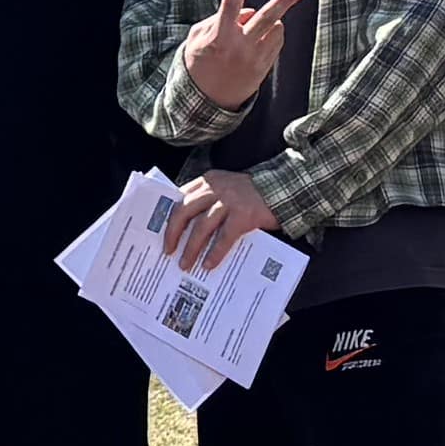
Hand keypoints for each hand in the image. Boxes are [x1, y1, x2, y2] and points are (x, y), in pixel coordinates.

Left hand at [159, 169, 283, 265]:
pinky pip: (224, 237)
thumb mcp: (226, 188)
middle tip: (168, 250)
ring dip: (191, 248)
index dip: (168, 216)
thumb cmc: (252, 193)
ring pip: (201, 226)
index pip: (179, 197)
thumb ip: (208, 199)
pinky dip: (214, 252)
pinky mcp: (243, 215)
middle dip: (172, 233)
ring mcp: (229, 201)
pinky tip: (208, 264)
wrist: (285, 188)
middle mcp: (215, 188)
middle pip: (184, 211)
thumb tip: (186, 226)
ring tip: (185, 264)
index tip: (159, 232)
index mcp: (207, 181)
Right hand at [181, 0, 305, 110]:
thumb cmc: (199, 61)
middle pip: (267, 18)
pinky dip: (272, 34)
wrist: (207, 99)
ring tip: (255, 29)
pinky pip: (278, 41)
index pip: (229, 7)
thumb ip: (219, 19)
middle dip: (284, 1)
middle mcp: (240, 47)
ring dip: (271, 20)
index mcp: (218, 37)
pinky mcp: (264, 67)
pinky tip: (259, 40)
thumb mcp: (198, 37)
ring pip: (276, 27)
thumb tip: (250, 11)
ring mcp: (254, 59)